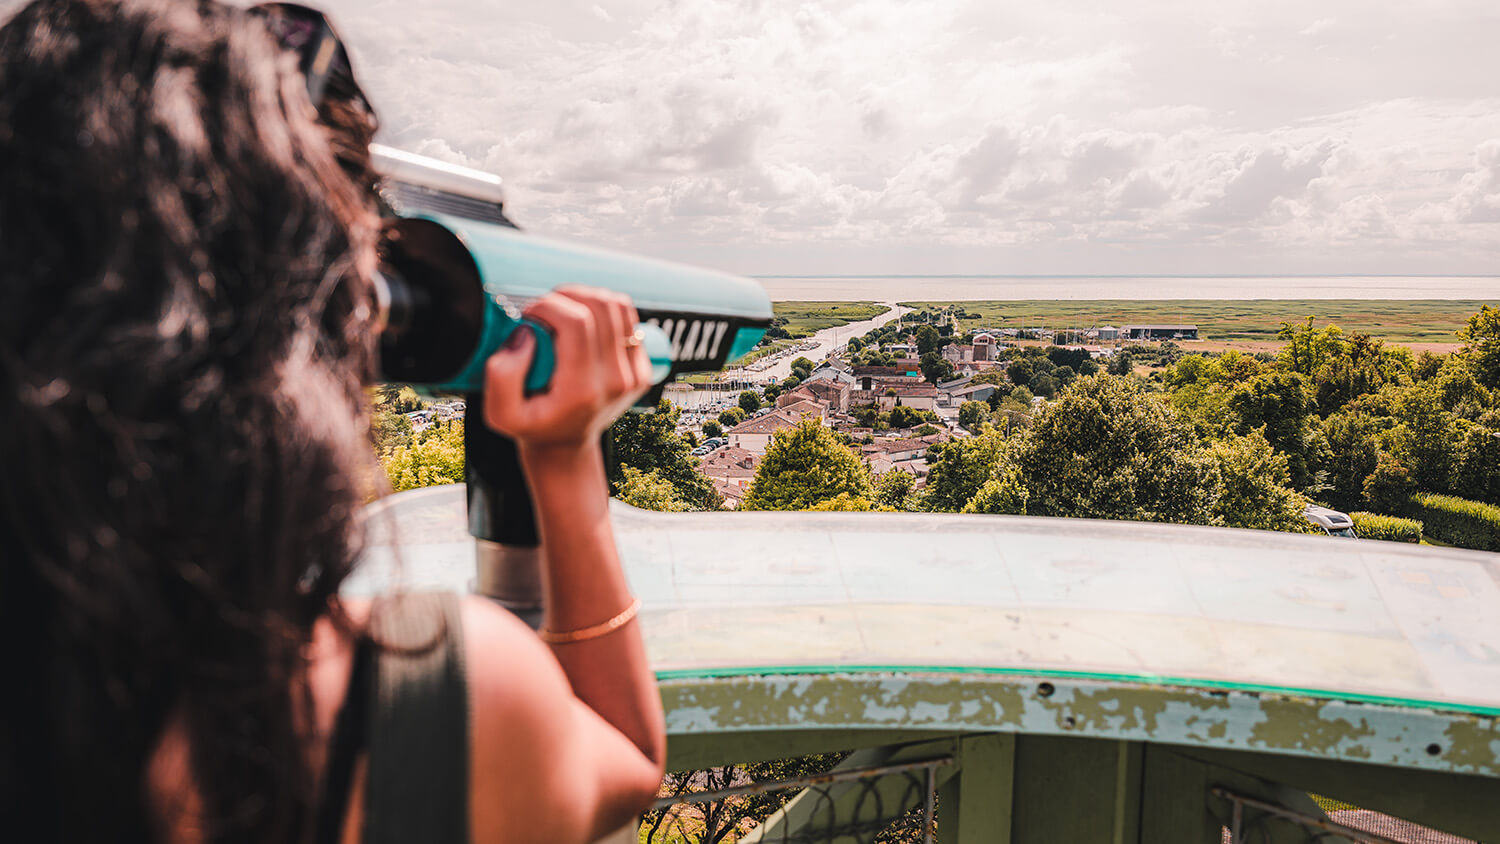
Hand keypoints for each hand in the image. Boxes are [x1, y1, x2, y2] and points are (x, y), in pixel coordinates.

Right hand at [482, 287, 652, 453]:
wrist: (565, 447)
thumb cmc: (531, 426)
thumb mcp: (500, 413)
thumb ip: (501, 375)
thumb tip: (527, 334)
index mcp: (582, 389)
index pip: (576, 322)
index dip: (548, 305)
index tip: (529, 315)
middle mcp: (615, 381)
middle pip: (600, 307)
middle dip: (566, 295)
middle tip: (544, 309)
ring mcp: (633, 375)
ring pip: (617, 306)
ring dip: (586, 297)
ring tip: (562, 310)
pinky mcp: (642, 370)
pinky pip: (628, 320)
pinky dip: (603, 311)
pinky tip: (582, 323)